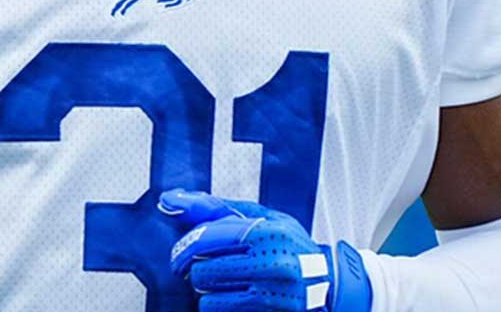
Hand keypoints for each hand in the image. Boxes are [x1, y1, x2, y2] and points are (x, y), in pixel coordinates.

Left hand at [160, 189, 370, 311]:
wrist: (329, 286)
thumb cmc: (291, 247)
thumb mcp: (262, 218)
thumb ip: (216, 209)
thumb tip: (171, 199)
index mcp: (266, 233)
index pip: (206, 238)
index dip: (184, 246)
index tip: (180, 253)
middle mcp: (270, 265)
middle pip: (201, 273)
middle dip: (197, 272)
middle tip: (205, 269)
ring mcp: (270, 297)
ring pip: (207, 300)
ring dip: (209, 293)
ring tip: (226, 284)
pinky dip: (220, 307)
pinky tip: (236, 298)